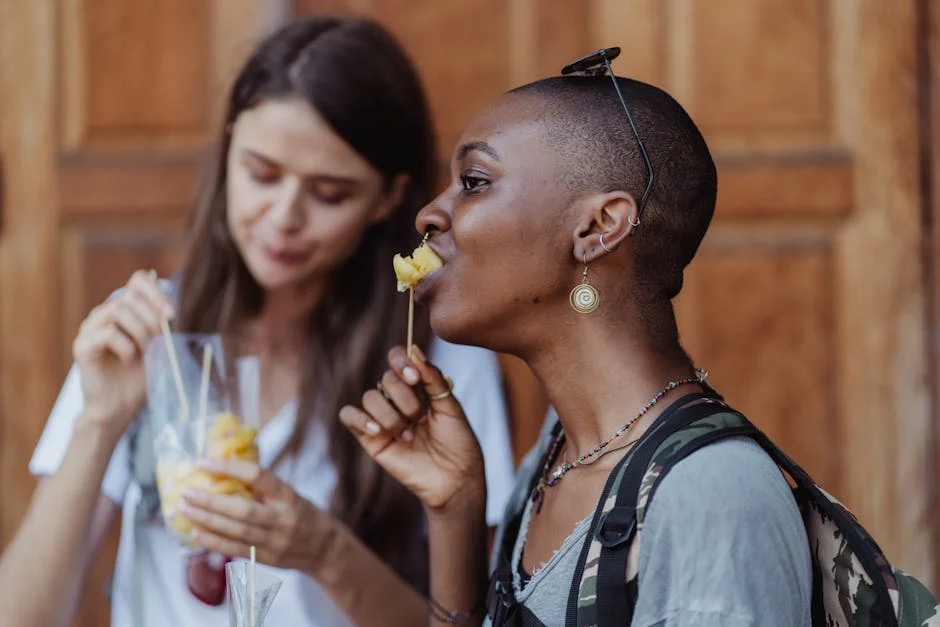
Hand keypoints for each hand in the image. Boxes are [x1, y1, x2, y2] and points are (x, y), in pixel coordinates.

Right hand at [73, 270, 174, 437]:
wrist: (121, 406)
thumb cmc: (141, 376)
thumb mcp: (160, 346)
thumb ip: (163, 324)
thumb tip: (169, 309)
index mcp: (125, 309)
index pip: (138, 280)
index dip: (156, 292)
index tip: (171, 315)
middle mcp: (104, 313)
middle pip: (130, 296)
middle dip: (152, 319)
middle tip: (158, 342)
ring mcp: (90, 328)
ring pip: (117, 310)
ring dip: (140, 332)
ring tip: (145, 352)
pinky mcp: (81, 345)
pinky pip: (108, 332)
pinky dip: (126, 346)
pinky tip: (128, 361)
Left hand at [180, 460, 331, 571]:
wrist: (325, 549)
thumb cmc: (303, 515)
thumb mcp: (290, 495)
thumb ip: (263, 488)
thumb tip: (225, 472)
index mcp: (288, 496)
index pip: (257, 476)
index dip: (229, 468)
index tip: (204, 463)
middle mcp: (282, 519)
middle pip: (242, 509)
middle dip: (210, 501)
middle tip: (187, 492)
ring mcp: (274, 541)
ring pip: (235, 531)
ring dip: (207, 520)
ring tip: (185, 510)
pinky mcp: (267, 559)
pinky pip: (236, 550)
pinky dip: (214, 542)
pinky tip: (196, 534)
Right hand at [339, 345, 485, 513]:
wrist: (455, 479)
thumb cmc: (458, 442)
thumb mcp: (451, 406)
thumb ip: (432, 378)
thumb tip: (414, 350)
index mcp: (418, 386)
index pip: (397, 359)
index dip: (401, 362)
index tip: (414, 378)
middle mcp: (398, 398)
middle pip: (385, 378)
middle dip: (404, 397)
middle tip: (420, 418)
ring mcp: (383, 417)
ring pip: (370, 397)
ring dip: (390, 414)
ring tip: (408, 434)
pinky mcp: (370, 438)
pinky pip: (348, 415)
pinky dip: (360, 419)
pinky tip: (379, 430)